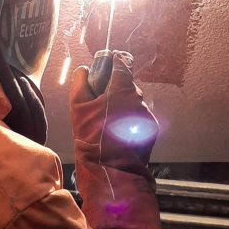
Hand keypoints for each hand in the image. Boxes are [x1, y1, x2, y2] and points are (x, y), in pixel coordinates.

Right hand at [70, 52, 158, 168]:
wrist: (109, 168)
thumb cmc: (92, 138)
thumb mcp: (77, 107)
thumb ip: (80, 82)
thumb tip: (84, 70)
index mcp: (121, 88)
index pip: (122, 62)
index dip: (114, 60)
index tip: (108, 62)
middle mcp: (138, 98)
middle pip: (127, 85)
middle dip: (115, 90)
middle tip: (101, 102)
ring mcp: (147, 114)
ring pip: (134, 102)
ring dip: (123, 107)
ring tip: (108, 122)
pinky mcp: (151, 128)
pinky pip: (140, 117)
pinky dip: (130, 121)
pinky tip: (118, 132)